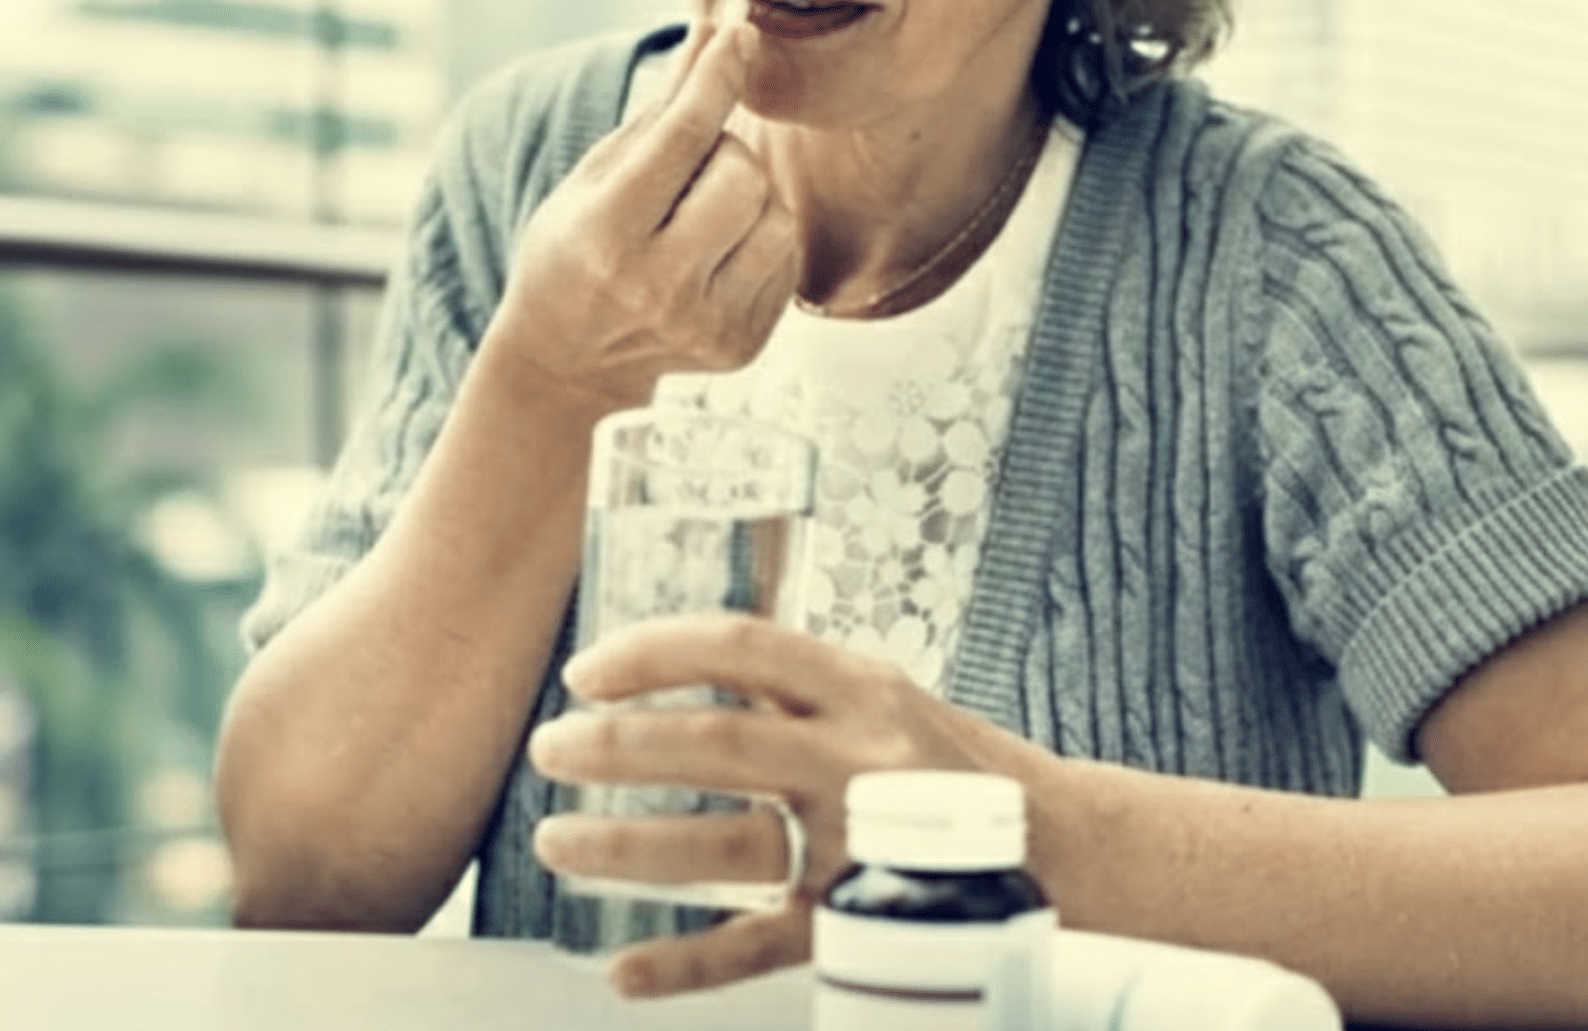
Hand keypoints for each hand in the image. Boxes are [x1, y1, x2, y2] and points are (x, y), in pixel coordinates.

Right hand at [484, 5, 800, 409]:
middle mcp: (658, 287)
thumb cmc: (574, 254)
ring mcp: (704, 325)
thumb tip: (713, 32)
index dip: (718, 76)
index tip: (739, 34)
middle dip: (724, 156)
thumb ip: (660, 111)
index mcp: (608, 235)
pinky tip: (715, 258)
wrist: (566, 362)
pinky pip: (785, 260)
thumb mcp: (595, 179)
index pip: (685, 135)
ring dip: (749, 202)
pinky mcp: (739, 347)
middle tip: (689, 175)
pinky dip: (757, 243)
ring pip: (778, 217)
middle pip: (744, 174)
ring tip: (703, 220)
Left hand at [527, 614, 1055, 996]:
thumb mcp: (882, 697)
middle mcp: (860, 759)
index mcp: (861, 687)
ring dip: (625, 847)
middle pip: (715, 743)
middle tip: (548, 750)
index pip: (739, 645)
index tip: (584, 672)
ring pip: (724, 847)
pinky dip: (686, 965)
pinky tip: (624, 973)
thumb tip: (669, 664)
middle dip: (614, 746)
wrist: (1071, 853)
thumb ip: (791, 684)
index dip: (649, 652)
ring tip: (555, 842)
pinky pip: (760, 949)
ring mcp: (860, 846)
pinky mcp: (862, 923)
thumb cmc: (950, 766)